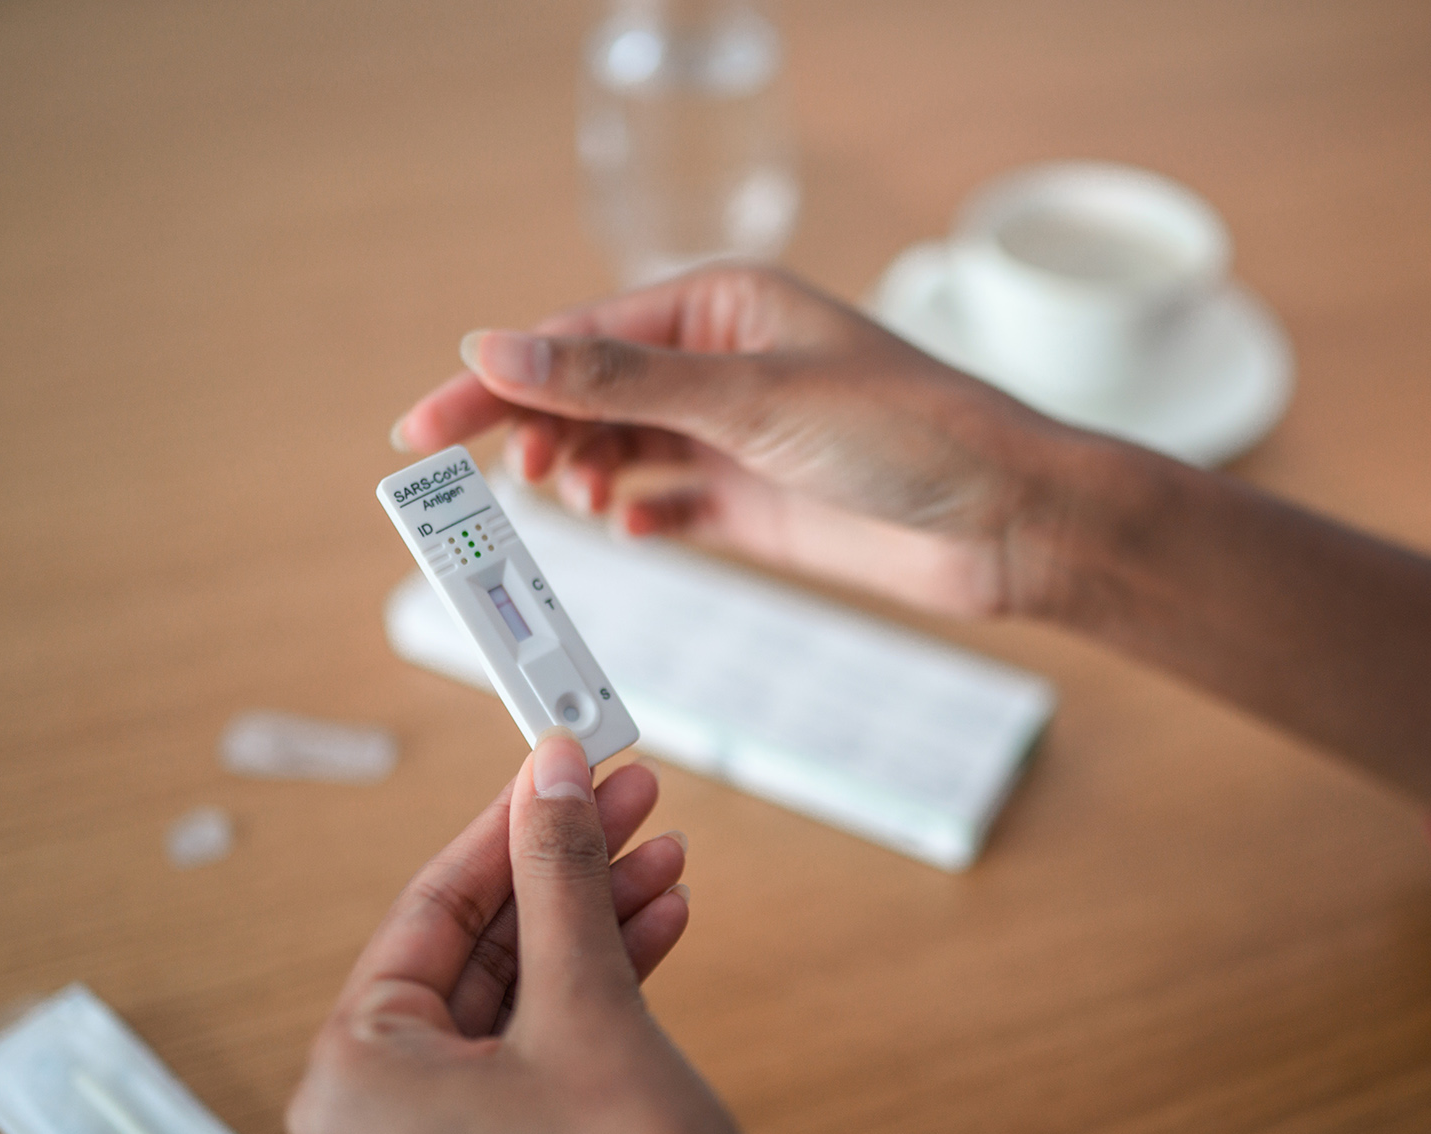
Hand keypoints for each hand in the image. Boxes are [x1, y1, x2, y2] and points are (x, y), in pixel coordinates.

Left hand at [287, 732, 774, 1133]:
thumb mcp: (592, 1010)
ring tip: (661, 857)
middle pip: (478, 952)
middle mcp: (376, 1126)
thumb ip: (563, 880)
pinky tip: (656, 930)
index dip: (508, 824)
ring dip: (594, 924)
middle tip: (627, 800)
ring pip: (516, 1001)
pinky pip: (535, 1055)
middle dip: (566, 871)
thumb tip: (551, 782)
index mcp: (354, 1083)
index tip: (560, 764)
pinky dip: (595, 993)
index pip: (430, 910)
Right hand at [391, 266, 1078, 616]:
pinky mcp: (759, 502)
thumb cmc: (907, 432)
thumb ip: (621, 384)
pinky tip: (632, 528)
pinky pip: (672, 503)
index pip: (577, 341)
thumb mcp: (751, 399)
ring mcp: (739, 435)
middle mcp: (723, 365)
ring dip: (588, 475)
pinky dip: (642, 515)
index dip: (494, 383)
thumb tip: (497, 349)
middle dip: (538, 434)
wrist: (1009, 522)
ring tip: (582, 502)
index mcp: (720, 309)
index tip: (421, 432)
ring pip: (624, 450)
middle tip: (506, 484)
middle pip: (590, 394)